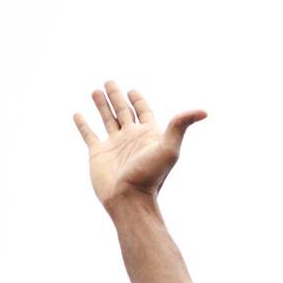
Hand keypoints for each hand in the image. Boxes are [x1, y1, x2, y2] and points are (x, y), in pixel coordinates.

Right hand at [72, 81, 206, 208]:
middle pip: (124, 111)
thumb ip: (182, 125)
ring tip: (96, 91)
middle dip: (117, 97)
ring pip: (106, 119)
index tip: (132, 91)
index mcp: (147, 135)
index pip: (143, 111)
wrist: (129, 200)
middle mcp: (131, 139)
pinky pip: (88, 134)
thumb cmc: (150, 176)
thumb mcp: (170, 148)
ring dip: (101, 105)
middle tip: (110, 82)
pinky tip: (77, 114)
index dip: (139, 101)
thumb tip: (204, 111)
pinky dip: (82, 124)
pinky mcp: (98, 153)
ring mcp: (114, 146)